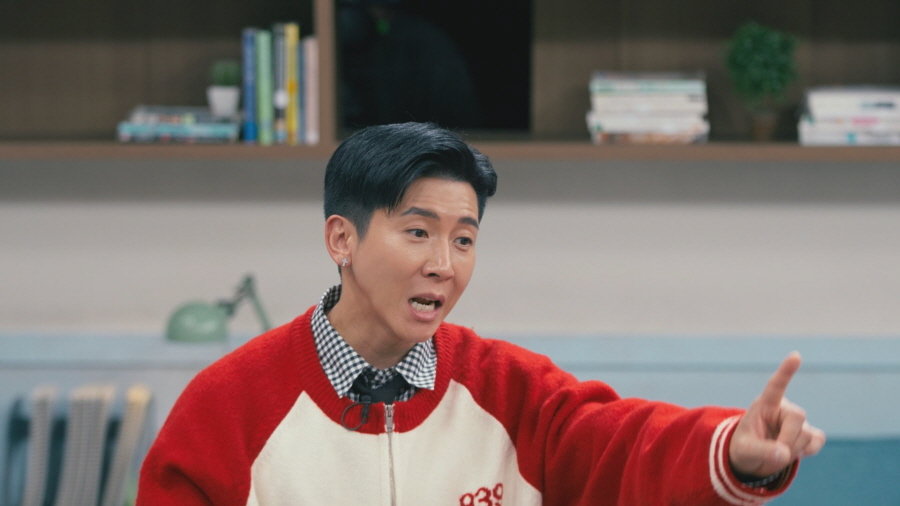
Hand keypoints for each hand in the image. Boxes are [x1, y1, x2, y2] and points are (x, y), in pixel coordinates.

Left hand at [729, 352, 825, 477]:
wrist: (754, 459)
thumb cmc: (745, 448)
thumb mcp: (745, 451)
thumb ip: (762, 451)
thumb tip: (784, 454)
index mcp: (765, 404)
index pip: (776, 386)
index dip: (786, 371)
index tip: (796, 355)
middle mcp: (783, 408)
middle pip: (798, 417)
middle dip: (788, 439)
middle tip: (775, 453)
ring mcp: (798, 421)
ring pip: (807, 434)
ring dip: (794, 449)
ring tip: (777, 451)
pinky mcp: (810, 433)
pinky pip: (817, 442)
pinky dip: (806, 452)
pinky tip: (793, 452)